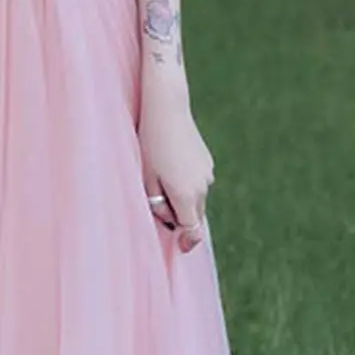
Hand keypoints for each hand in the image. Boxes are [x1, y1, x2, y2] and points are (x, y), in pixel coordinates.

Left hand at [139, 82, 213, 251]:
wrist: (167, 108)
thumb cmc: (150, 143)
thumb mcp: (147, 177)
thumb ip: (158, 204)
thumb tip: (169, 220)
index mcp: (186, 195)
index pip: (191, 230)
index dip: (185, 241)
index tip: (179, 246)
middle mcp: (202, 187)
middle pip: (194, 216)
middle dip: (180, 218)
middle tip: (159, 205)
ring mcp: (207, 174)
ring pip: (197, 200)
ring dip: (183, 199)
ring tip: (162, 178)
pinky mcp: (208, 162)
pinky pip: (199, 183)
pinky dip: (188, 184)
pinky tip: (172, 166)